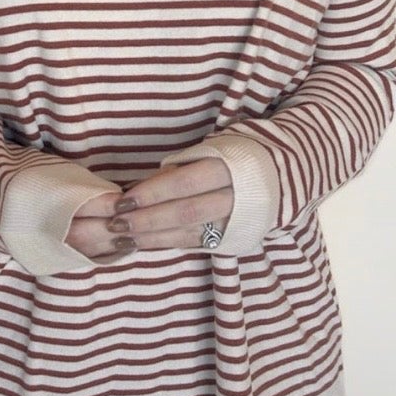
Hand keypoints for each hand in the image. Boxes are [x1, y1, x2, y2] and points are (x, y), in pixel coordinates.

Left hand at [71, 157, 234, 257]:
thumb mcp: (210, 152)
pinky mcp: (232, 239)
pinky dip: (167, 243)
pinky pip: (195, 244)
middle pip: (185, 212)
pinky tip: (144, 244)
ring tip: (123, 239)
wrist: (279, 178)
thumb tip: (138, 186)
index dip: (152, 193)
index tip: (123, 201)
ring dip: (153, 238)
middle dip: (148, 220)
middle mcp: (234, 197)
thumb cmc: (233, 158)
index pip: (184, 182)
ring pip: (189, 233)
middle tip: (116, 224)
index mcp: (227, 168)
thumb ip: (178, 169)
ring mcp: (235, 222)